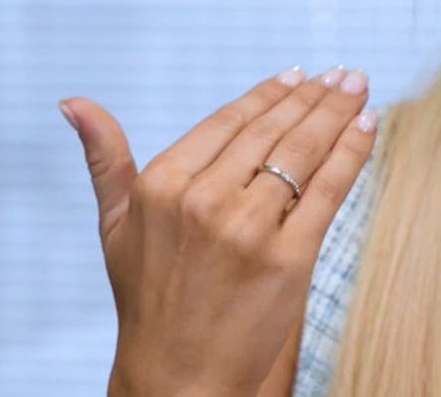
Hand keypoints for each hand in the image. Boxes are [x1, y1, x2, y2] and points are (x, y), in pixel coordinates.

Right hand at [59, 65, 377, 396]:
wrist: (177, 378)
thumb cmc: (148, 297)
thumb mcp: (115, 224)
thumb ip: (105, 159)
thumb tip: (73, 102)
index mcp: (161, 185)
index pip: (230, 121)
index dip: (269, 93)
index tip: (298, 74)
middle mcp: (203, 201)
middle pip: (272, 131)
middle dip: (313, 96)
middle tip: (342, 74)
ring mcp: (248, 229)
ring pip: (303, 152)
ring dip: (337, 113)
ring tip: (358, 88)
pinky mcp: (288, 258)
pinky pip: (328, 190)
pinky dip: (352, 152)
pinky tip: (367, 126)